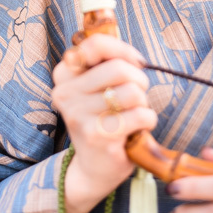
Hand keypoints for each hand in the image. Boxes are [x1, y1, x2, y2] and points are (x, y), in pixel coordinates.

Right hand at [52, 34, 156, 212]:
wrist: (94, 168)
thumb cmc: (103, 118)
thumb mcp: (99, 87)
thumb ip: (110, 63)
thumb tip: (136, 58)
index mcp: (64, 74)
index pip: (95, 44)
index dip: (123, 50)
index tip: (134, 63)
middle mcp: (66, 92)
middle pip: (119, 68)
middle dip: (138, 81)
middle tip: (135, 97)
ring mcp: (79, 115)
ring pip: (132, 92)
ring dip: (143, 103)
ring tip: (132, 115)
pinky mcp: (98, 135)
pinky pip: (140, 115)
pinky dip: (148, 121)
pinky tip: (136, 130)